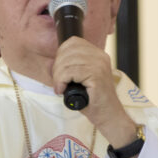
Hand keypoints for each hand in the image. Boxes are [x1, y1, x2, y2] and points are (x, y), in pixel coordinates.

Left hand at [52, 38, 137, 153]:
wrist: (108, 115)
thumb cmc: (93, 100)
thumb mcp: (78, 80)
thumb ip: (67, 69)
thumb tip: (49, 63)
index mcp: (97, 54)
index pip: (73, 42)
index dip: (61, 54)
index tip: (60, 70)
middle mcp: (100, 56)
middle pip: (68, 50)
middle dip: (58, 66)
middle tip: (59, 82)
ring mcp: (99, 65)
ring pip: (67, 62)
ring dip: (58, 76)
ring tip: (60, 87)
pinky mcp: (96, 75)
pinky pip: (71, 72)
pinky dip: (62, 81)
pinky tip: (62, 90)